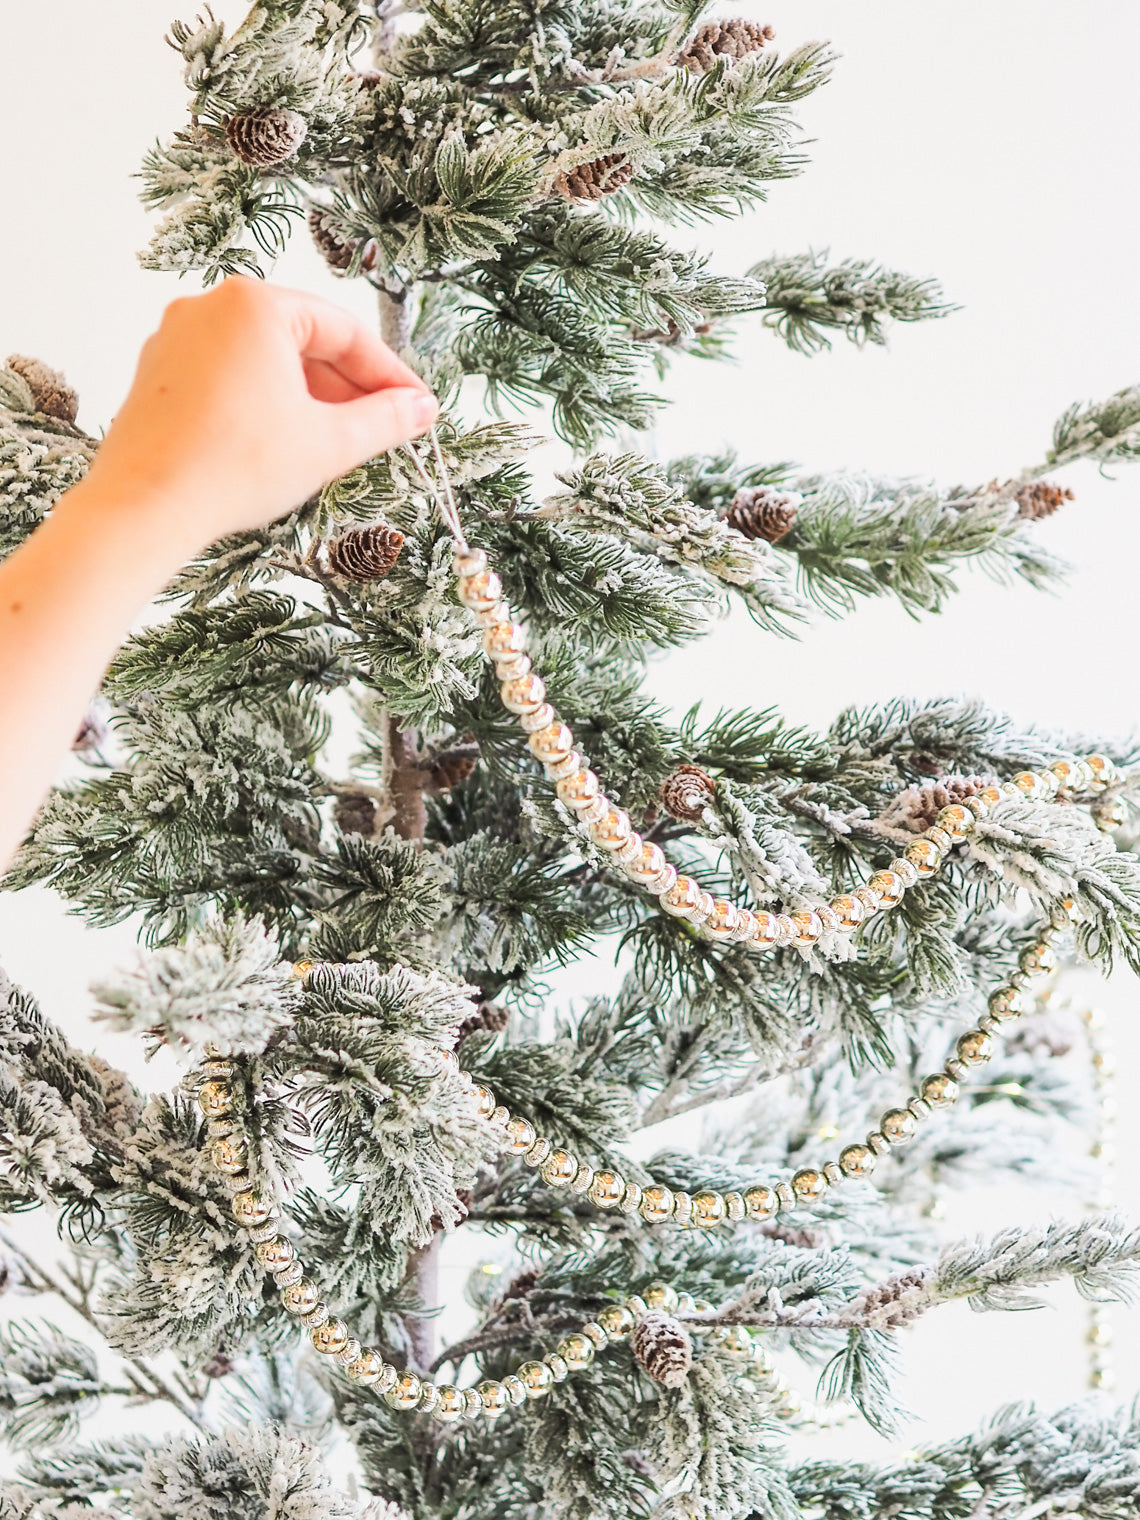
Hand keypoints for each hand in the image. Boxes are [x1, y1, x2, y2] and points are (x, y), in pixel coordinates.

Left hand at [81, 277, 438, 548]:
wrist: (144, 509)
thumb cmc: (230, 469)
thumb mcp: (327, 443)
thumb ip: (384, 420)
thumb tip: (418, 409)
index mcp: (255, 305)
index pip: (344, 330)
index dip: (388, 374)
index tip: (416, 407)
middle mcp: (211, 308)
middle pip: (303, 340)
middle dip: (348, 388)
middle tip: (386, 428)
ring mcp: (178, 338)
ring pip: (266, 361)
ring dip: (310, 398)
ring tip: (339, 443)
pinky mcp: (160, 373)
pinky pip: (230, 376)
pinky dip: (266, 403)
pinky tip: (286, 443)